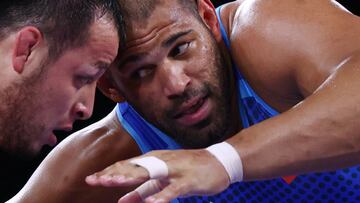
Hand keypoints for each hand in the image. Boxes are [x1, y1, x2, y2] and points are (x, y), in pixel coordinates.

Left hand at [85, 149, 229, 202]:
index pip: (126, 166)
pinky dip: (162, 195)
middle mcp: (161, 162)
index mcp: (153, 161)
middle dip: (113, 174)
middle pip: (134, 168)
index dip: (109, 173)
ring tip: (115, 183)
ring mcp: (175, 170)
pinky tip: (151, 202)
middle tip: (93, 180)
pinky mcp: (188, 180)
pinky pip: (174, 189)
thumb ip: (142, 190)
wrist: (218, 162)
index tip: (90, 180)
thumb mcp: (162, 181)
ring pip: (151, 173)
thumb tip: (122, 201)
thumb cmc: (187, 170)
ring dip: (132, 177)